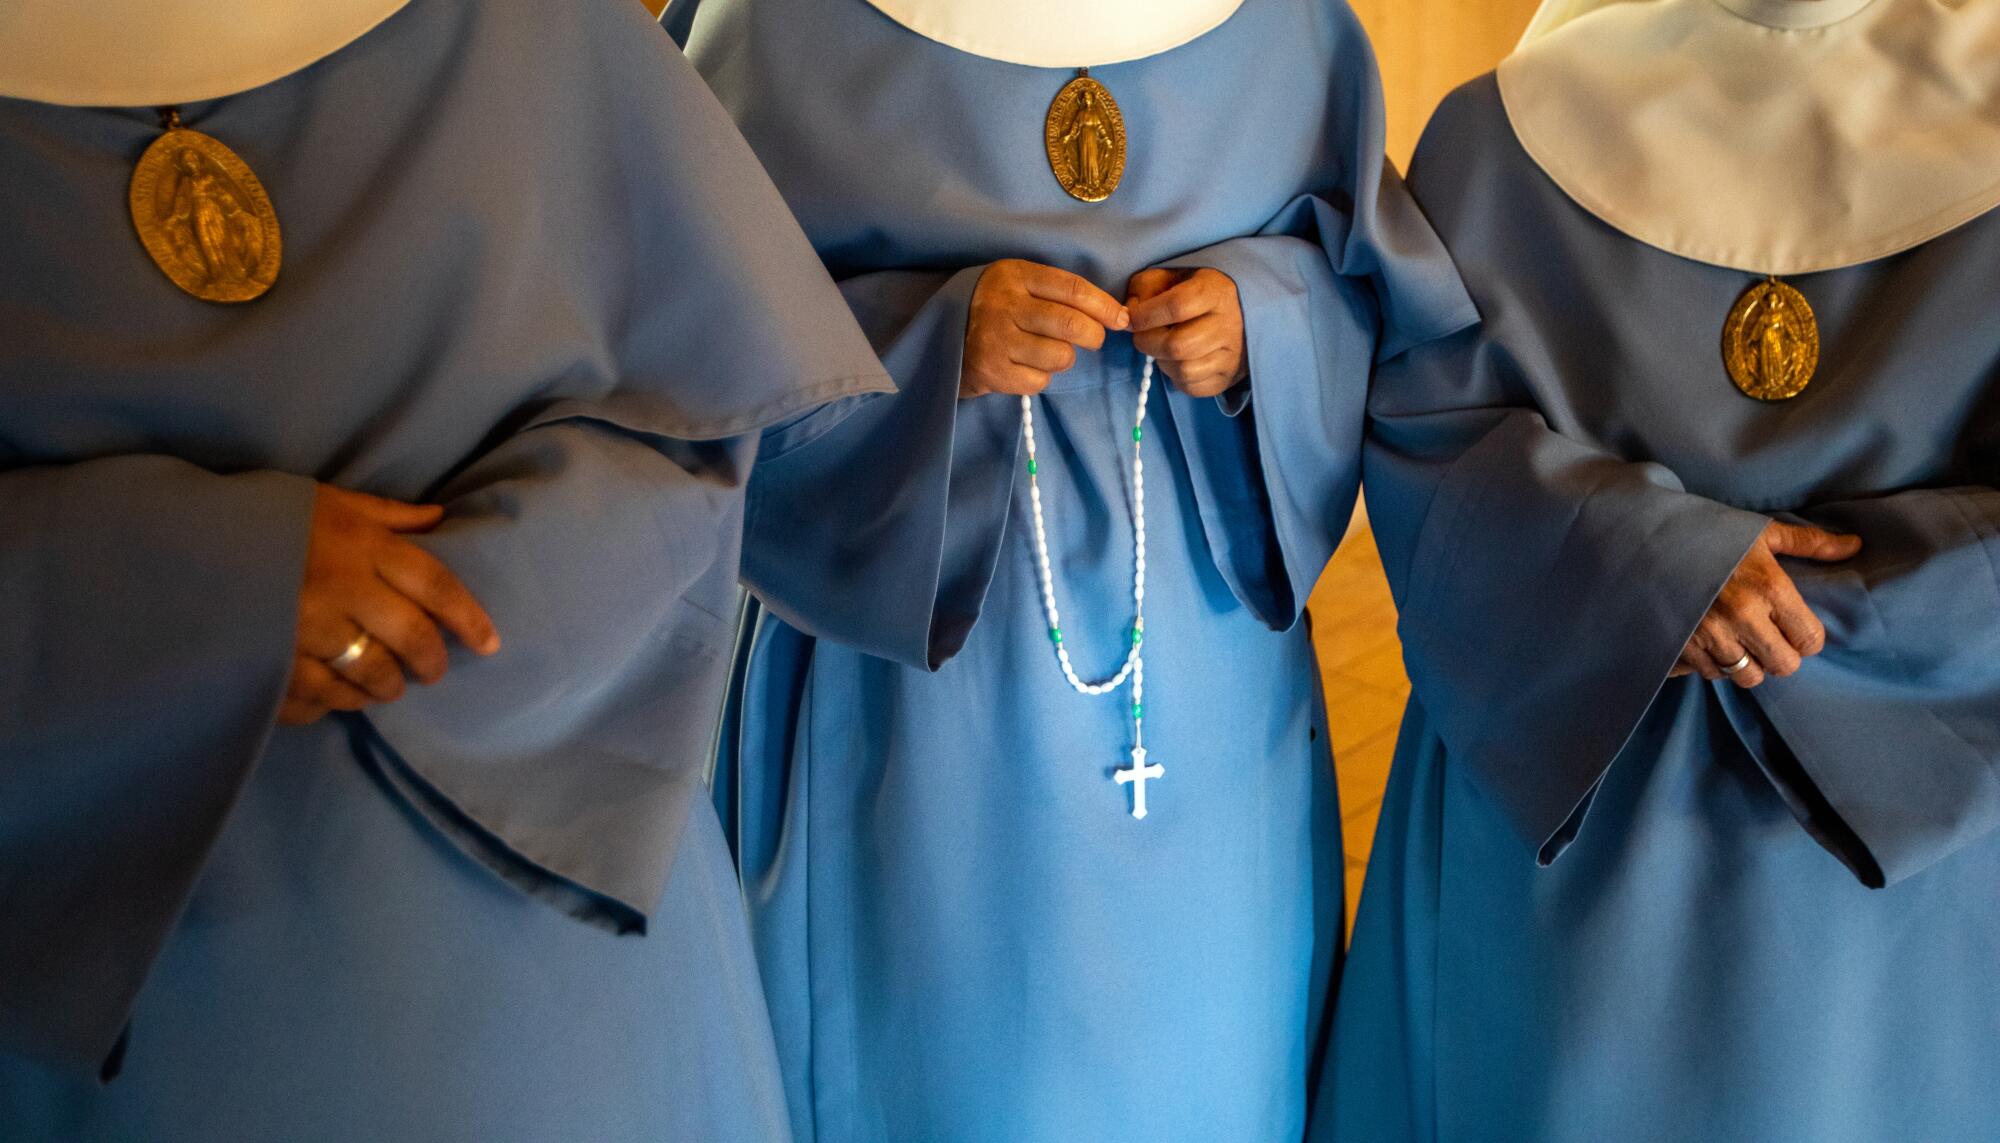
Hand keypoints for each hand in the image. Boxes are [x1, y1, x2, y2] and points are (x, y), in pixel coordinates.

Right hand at [279, 486, 499, 725]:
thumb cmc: (258, 516)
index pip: (436, 587)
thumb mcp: (323, 501)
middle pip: (412, 638)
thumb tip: (439, 519)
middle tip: (432, 672)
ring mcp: (303, 631)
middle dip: (430, 662)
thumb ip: (384, 515)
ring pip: (371, 675)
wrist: (171, 540)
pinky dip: (337, 703)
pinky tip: (341, 697)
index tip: (489, 643)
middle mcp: (339, 589)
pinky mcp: (269, 665)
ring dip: (386, 686)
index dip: (470, 619)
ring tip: (387, 686)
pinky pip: (320, 699)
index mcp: (359, 544)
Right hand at [962, 259, 1129, 397]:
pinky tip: (1024, 366)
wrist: (939, 337)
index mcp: (1014, 275)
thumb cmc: (993, 310)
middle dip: (1094, 335)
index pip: (1072, 288)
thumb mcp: (1018, 285)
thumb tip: (1115, 314)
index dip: (1104, 306)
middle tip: (1093, 340)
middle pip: (1070, 324)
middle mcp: (1003, 305)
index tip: (1122, 319)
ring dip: (1063, 359)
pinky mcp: (991, 372)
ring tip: (1046, 352)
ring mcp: (995, 340)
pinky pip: (1039, 381)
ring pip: (1060, 356)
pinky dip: (1040, 377)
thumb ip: (1058, 293)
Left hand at [1125, 267, 1246, 398]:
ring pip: (1184, 370)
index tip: (1131, 319)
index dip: (1146, 315)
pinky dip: (1176, 378)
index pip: (1176, 306)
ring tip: (1162, 348)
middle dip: (1148, 343)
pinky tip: (1177, 361)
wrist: (1240, 312)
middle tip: (1142, 337)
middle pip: (1178, 345)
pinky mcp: (1228, 377)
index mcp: (1214, 291)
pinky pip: (1193, 387)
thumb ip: (1146, 286)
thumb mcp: (1173, 275)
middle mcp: (1228, 324)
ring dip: (1162, 362)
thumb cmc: (1197, 292)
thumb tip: (1129, 313)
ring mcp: (1232, 354)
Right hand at [1671, 521, 1861, 688]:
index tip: (1792, 625)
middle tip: (1767, 637)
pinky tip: (1709, 641)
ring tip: (1738, 641)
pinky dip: (1714, 663)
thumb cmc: (1707, 533)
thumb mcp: (1760, 533)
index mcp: (1770, 588)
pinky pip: (1711, 674)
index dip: (1805, 636)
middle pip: (1783, 666)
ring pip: (1747, 677)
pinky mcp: (1681, 647)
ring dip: (1747, 663)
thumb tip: (1854, 546)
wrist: (1644, 539)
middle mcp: (1743, 617)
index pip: (1810, 640)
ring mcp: (1710, 636)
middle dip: (1780, 655)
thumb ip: (1809, 542)